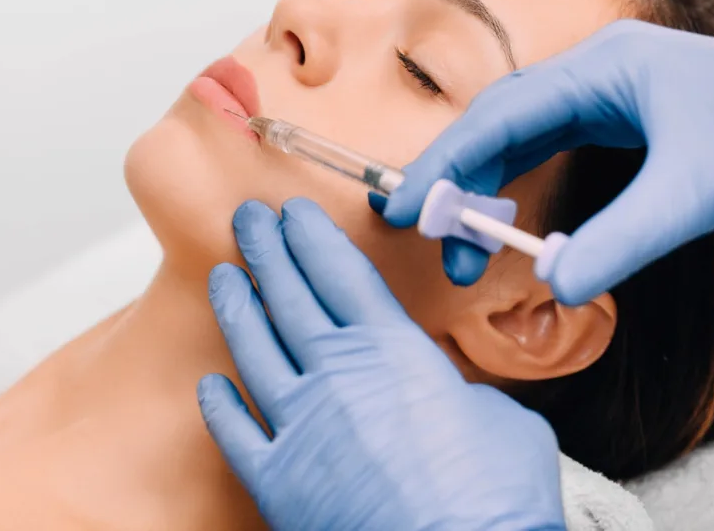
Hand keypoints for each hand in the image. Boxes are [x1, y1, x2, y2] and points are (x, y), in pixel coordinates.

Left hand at [198, 198, 564, 530]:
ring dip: (237, 307)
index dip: (311, 237)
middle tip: (248, 220)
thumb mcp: (501, 419)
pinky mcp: (277, 479)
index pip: (339, 274)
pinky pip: (236, 431)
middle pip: (290, 297)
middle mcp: (335, 376)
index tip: (292, 213)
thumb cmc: (492, 500)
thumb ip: (458, 391)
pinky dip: (220, 404)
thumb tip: (448, 394)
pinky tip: (212, 382)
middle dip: (266, 250)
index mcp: (391, 351)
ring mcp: (299, 425)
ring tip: (223, 276)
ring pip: (254, 350)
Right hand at [376, 19, 713, 303]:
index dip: (445, 162)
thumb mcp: (698, 191)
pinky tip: (503, 210)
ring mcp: (610, 91)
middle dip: (457, 180)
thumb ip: (624, 238)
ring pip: (519, 133)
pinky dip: (516, 178)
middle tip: (428, 239)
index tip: (404, 209)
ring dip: (483, 183)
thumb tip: (559, 287)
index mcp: (605, 67)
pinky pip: (548, 143)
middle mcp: (597, 71)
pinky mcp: (624, 117)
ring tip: (462, 240)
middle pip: (498, 122)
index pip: (500, 115)